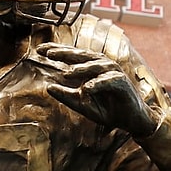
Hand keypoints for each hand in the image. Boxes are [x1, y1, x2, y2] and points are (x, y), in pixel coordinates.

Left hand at [36, 43, 156, 136]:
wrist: (131, 120)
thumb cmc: (108, 109)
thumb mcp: (83, 104)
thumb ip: (67, 95)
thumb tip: (48, 87)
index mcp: (90, 67)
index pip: (71, 56)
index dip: (56, 50)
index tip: (39, 49)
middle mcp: (101, 65)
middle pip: (81, 55)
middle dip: (65, 53)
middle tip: (49, 53)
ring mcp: (112, 72)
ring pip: (95, 66)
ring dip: (81, 69)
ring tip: (67, 73)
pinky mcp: (122, 82)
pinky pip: (108, 80)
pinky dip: (97, 83)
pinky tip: (87, 88)